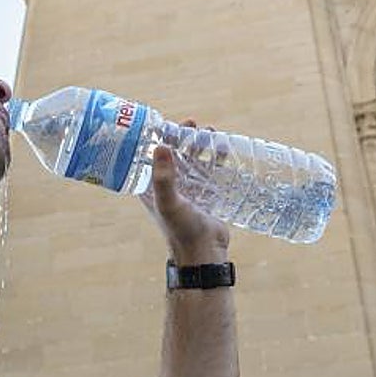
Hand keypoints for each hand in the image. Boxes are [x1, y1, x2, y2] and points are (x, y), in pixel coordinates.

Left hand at [141, 120, 229, 265]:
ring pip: (194, 160)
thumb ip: (164, 176)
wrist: (204, 253)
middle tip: (192, 123)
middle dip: (184, 138)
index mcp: (152, 188)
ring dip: (201, 145)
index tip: (168, 123)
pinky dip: (215, 158)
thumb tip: (161, 145)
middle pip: (175, 155)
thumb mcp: (169, 202)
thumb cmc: (181, 230)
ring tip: (210, 132)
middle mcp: (168, 187)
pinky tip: (223, 147)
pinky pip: (210, 171)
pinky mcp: (206, 194)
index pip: (152, 157)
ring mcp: (188, 190)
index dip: (160, 139)